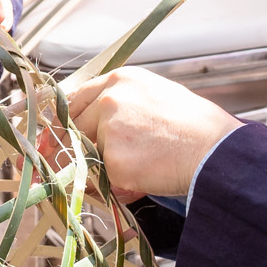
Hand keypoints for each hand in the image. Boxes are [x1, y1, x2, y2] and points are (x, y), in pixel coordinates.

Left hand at [64, 67, 241, 200]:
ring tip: (141, 170)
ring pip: (87, 156)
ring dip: (104, 170)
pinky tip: (142, 182)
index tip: (50, 139)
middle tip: (76, 167)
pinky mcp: (114, 158)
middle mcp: (110, 99)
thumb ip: (122, 106)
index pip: (75, 98)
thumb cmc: (196, 129)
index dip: (61, 121)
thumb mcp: (156, 99)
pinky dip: (117, 187)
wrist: (217, 151)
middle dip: (71, 150)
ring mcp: (109, 128)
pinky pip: (102, 179)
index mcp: (121, 80)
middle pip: (73, 127)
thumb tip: (92, 128)